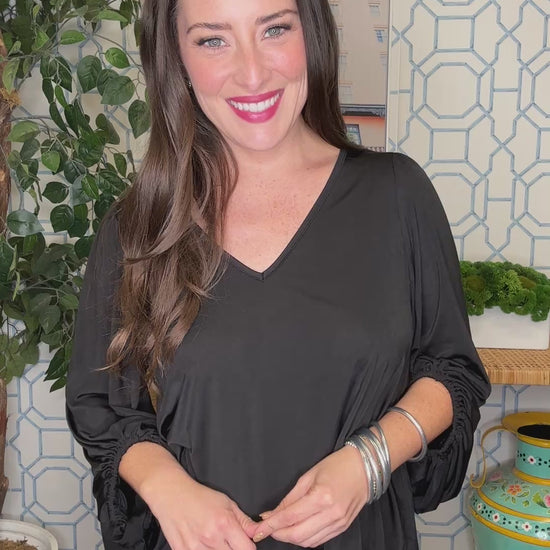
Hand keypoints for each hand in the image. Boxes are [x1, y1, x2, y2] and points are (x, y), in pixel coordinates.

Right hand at [146, 468, 257, 549]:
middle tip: (227, 540)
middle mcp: (211, 538)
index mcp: (224, 523)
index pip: (247, 549)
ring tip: (214, 541)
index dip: (248, 547)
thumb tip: (257, 532)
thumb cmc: (200, 497)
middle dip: (234, 549)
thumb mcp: (226, 503)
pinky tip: (201, 543)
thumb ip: (244, 521)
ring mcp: (195, 548)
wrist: (172, 495)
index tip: (244, 543)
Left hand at [251, 446, 368, 547]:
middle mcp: (331, 513)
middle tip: (266, 529)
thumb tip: (272, 514)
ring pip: (307, 542)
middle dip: (277, 535)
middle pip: (297, 535)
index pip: (289, 517)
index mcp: (321, 497)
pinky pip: (319, 541)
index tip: (257, 529)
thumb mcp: (308, 476)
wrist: (364, 468)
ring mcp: (338, 523)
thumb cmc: (336, 466)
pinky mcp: (342, 527)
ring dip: (290, 538)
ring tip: (280, 529)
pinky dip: (304, 539)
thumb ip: (290, 498)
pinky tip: (297, 530)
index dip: (270, 525)